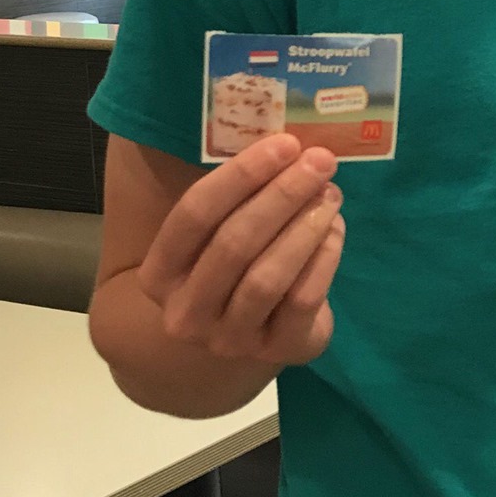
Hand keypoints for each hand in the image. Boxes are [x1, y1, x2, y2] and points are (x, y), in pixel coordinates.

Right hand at [138, 134, 344, 367]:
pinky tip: (335, 228)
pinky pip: (302, 300)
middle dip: (281, 195)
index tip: (285, 145)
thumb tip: (288, 147)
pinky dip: (323, 259)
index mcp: (159, 274)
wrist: (253, 336)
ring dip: (304, 226)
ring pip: (267, 277)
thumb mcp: (218, 236)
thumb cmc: (234, 268)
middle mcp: (186, 312)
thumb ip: (237, 198)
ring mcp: (229, 340)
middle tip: (319, 162)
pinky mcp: (278, 351)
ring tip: (330, 192)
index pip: (194, 216)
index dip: (240, 177)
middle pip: (233, 244)